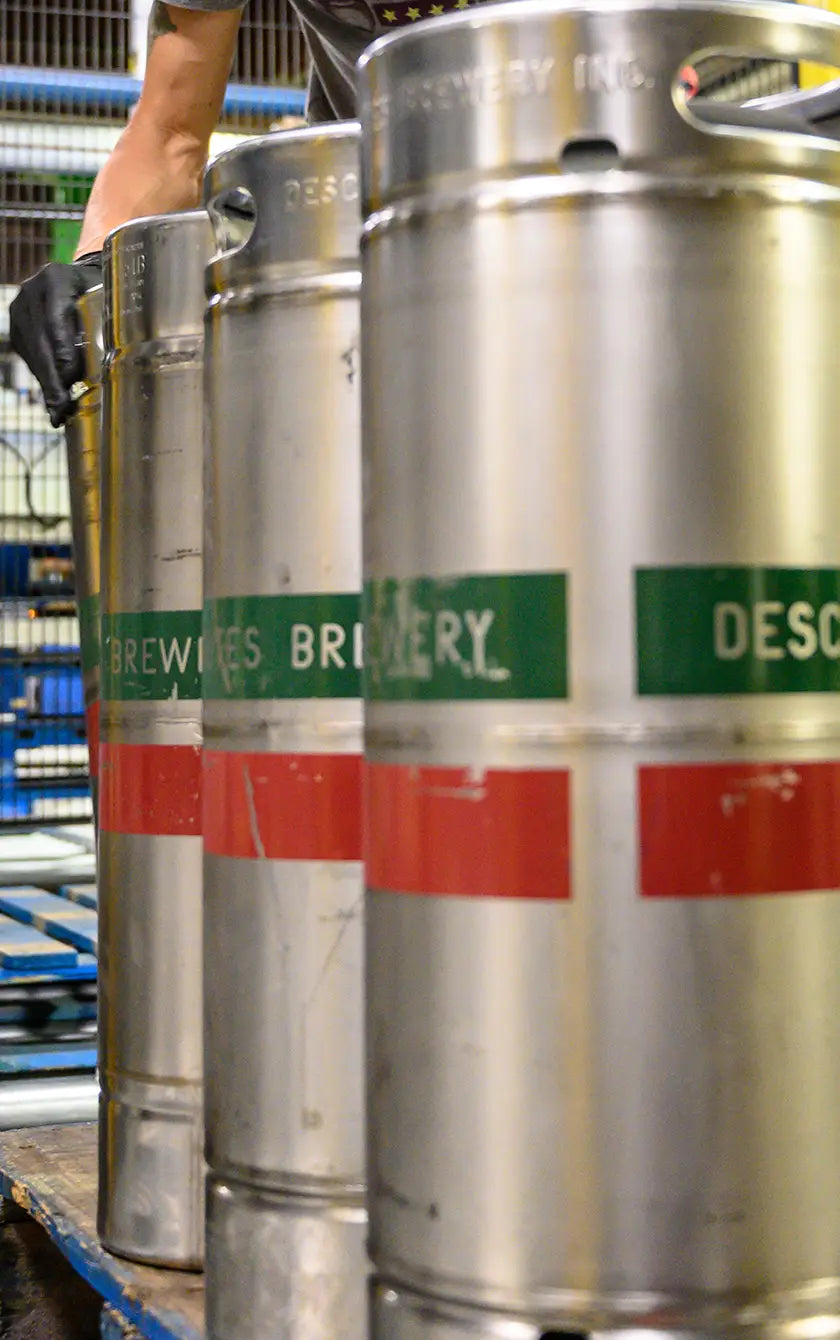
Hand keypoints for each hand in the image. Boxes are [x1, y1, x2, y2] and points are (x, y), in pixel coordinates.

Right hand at [9, 254, 102, 428]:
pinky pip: (27, 354)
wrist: (74, 278)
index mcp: (55, 279)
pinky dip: (41, 376)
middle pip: (40, 341)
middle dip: (52, 378)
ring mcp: (20, 308)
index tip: (71, 379)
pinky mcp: (16, 325)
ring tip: (58, 410)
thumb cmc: (98, 291)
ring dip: (46, 383)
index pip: (55, 320)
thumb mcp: (105, 298)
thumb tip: (102, 369)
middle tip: (62, 406)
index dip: (62, 352)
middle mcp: (31, 291)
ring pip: (31, 351)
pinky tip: (53, 395)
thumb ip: (101, 323)